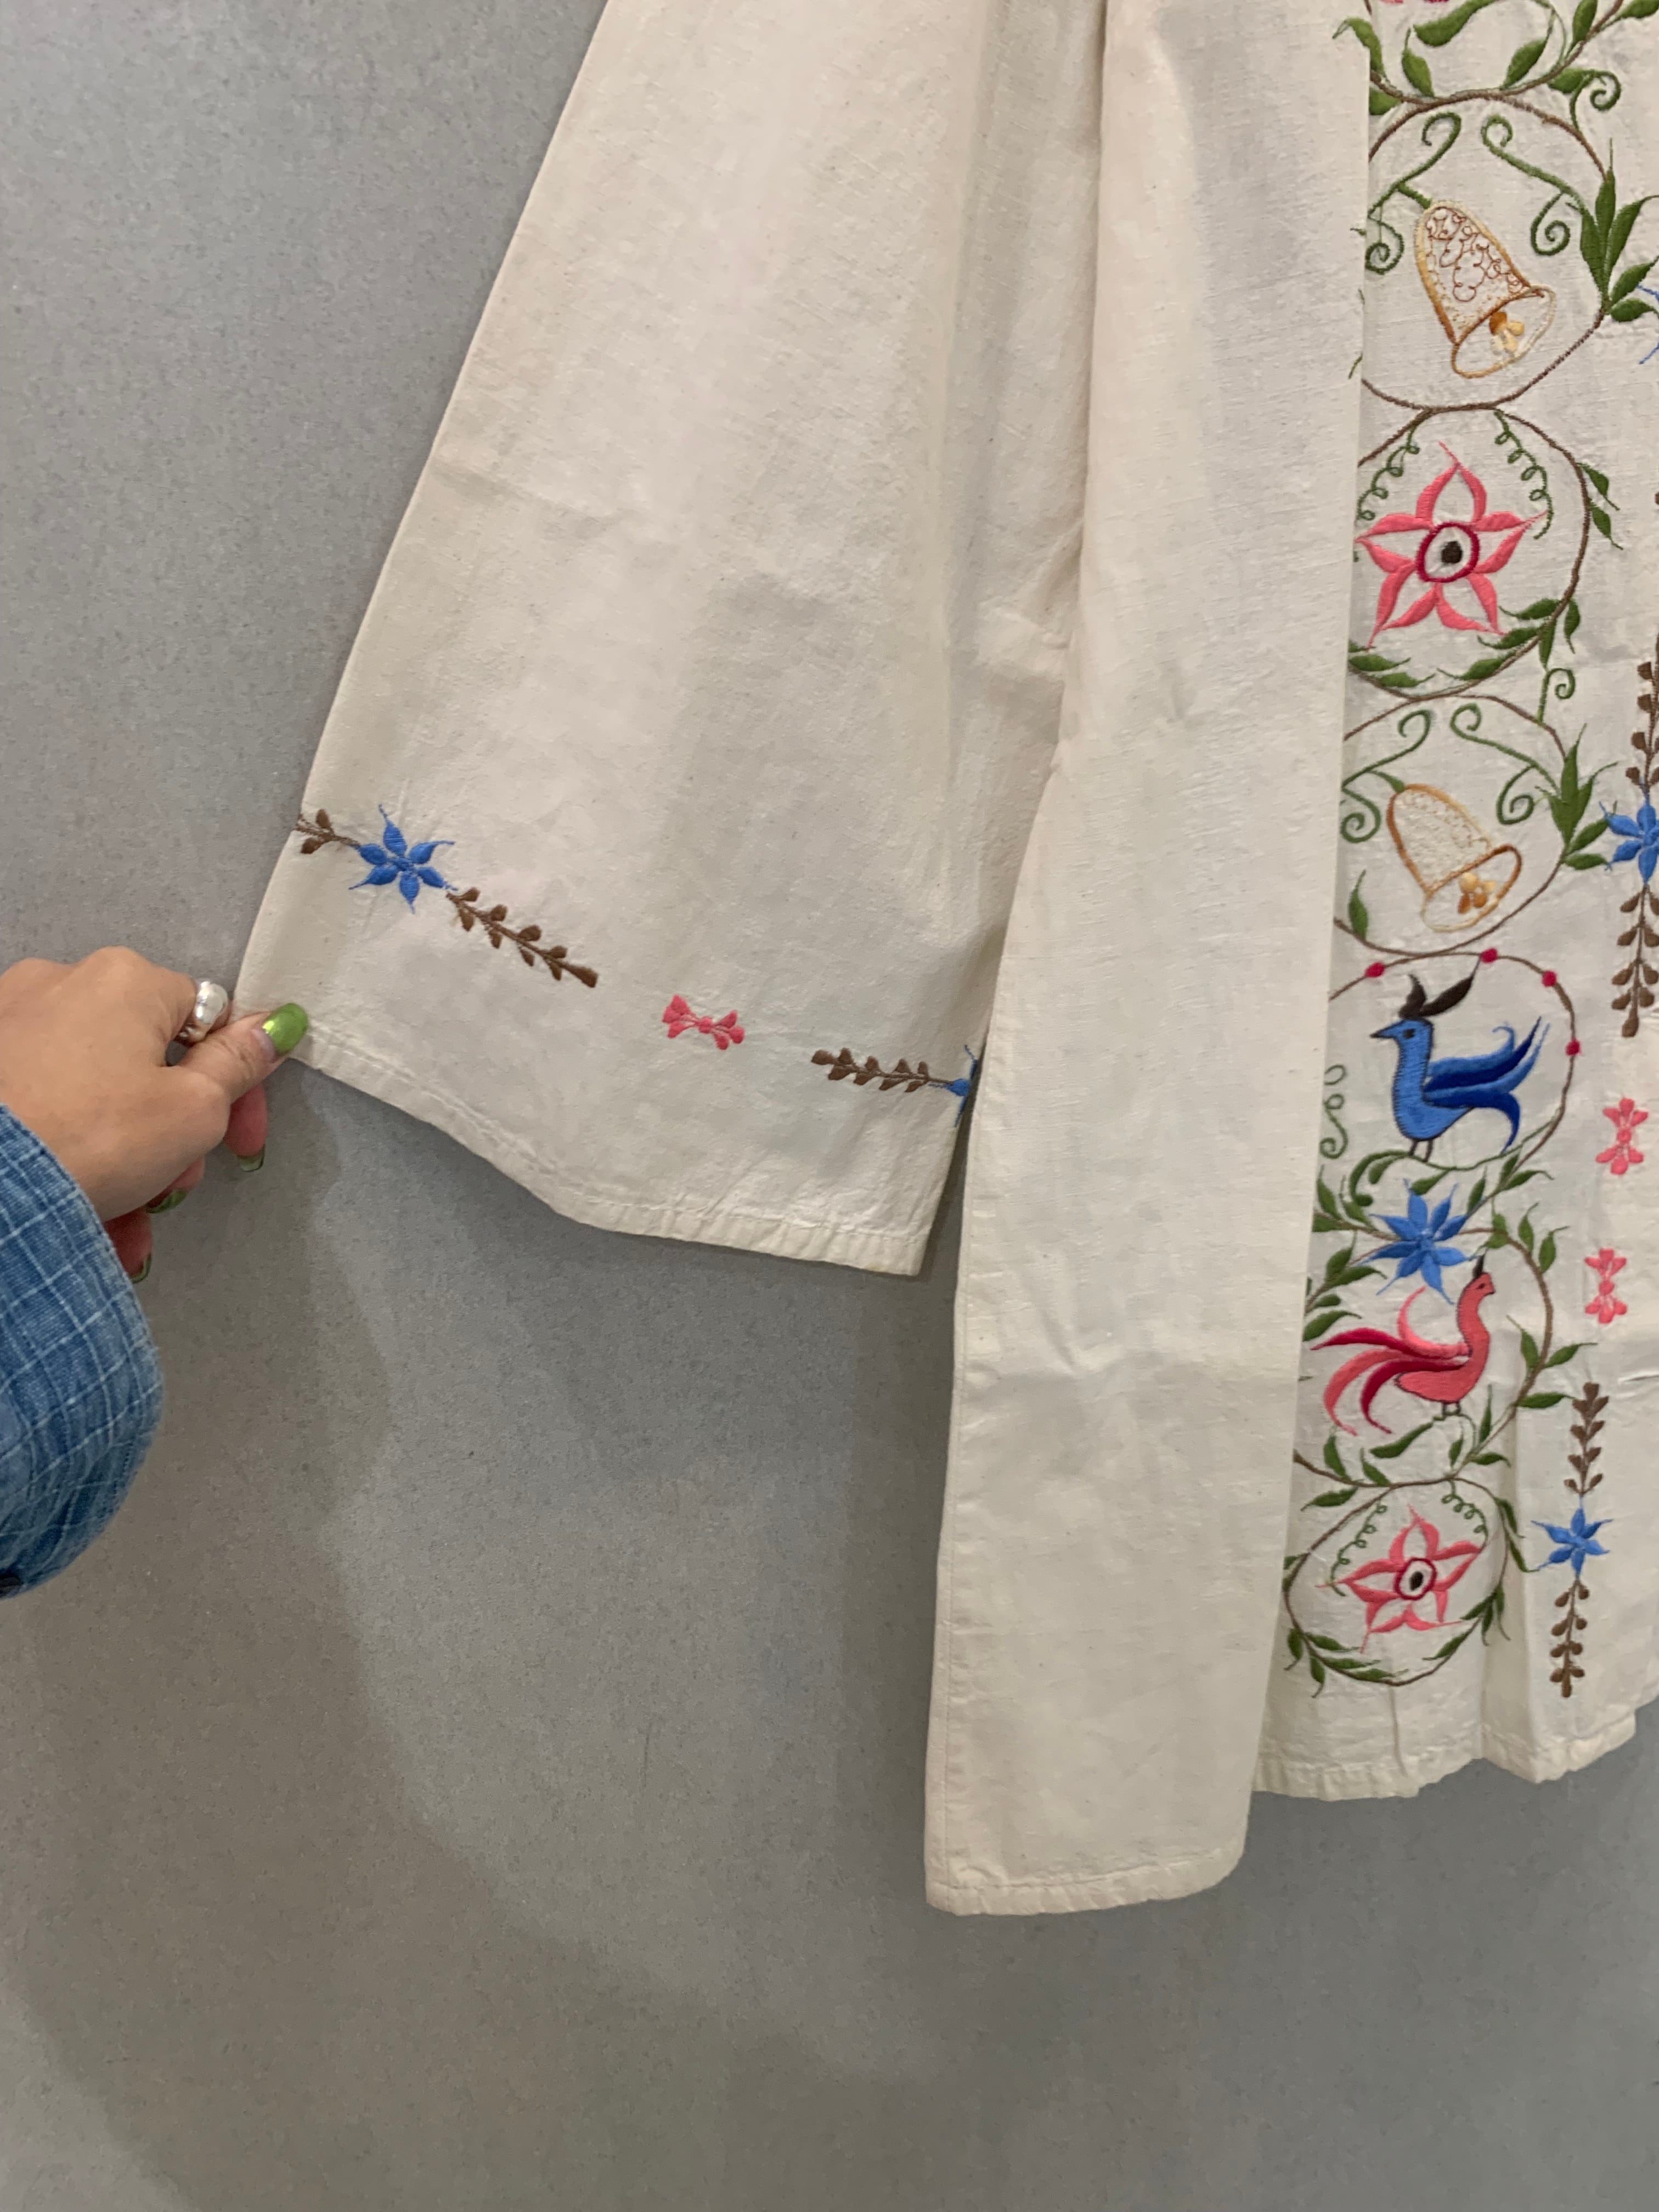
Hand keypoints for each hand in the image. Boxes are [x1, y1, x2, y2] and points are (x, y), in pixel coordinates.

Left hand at [0, 948, 307, 1275]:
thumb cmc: (88, 1140)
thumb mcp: (194, 1111)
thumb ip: (238, 1065)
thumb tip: (272, 1026)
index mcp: (127, 981)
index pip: (210, 1021)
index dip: (237, 1087)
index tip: (243, 1142)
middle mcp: (63, 982)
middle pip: (148, 1061)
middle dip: (170, 1131)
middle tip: (172, 1183)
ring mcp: (9, 1021)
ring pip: (95, 1091)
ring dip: (122, 1155)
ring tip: (123, 1219)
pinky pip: (46, 1101)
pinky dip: (69, 1147)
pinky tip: (76, 1206)